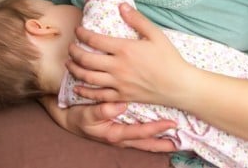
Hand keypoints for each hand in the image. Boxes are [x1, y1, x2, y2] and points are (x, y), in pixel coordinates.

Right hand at [39, 95, 176, 151]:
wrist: (66, 117)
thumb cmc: (77, 115)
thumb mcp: (87, 114)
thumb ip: (102, 110)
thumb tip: (121, 105)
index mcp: (114, 134)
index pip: (140, 133)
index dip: (157, 129)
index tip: (171, 124)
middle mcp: (120, 137)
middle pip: (146, 143)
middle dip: (163, 142)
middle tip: (181, 141)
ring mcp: (121, 135)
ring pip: (144, 140)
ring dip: (158, 139)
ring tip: (175, 137)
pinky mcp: (119, 129)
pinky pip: (138, 134)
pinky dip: (149, 133)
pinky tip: (158, 129)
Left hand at [66, 3, 193, 106]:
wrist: (178, 85)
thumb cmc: (169, 58)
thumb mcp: (156, 34)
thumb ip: (137, 19)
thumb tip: (121, 5)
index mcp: (125, 49)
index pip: (95, 40)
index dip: (82, 34)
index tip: (78, 30)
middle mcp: (118, 67)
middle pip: (86, 59)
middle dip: (74, 52)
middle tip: (70, 47)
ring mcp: (118, 83)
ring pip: (88, 77)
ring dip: (74, 70)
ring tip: (69, 63)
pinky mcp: (121, 96)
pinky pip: (98, 96)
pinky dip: (84, 92)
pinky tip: (77, 88)